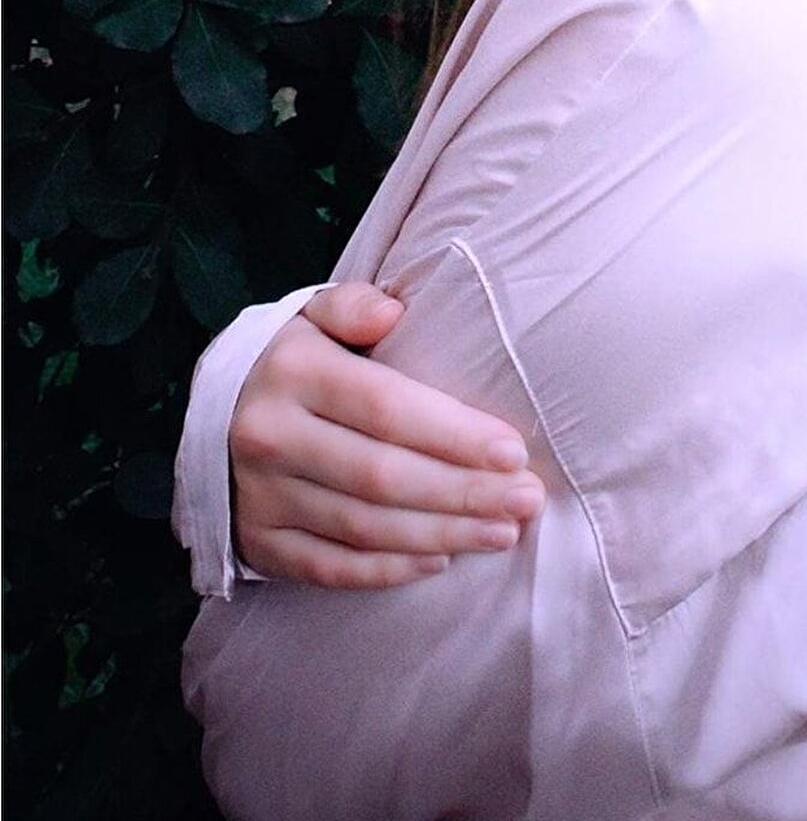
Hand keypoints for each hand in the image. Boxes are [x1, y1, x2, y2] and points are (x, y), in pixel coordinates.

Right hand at [230, 282, 546, 589]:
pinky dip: (390, 570)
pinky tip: (442, 559)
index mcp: (294, 372)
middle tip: (526, 500)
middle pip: (383, 476)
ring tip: (503, 531)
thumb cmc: (291, 358)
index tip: (513, 451)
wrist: (212, 413)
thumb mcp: (312, 313)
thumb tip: (392, 311)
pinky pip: (332, 568)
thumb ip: (353, 304)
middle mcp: (270, 437)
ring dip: (442, 534)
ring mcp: (260, 497)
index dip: (454, 434)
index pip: (387, 408)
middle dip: (464, 492)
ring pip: (364, 528)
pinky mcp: (258, 543)